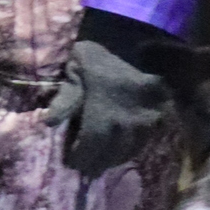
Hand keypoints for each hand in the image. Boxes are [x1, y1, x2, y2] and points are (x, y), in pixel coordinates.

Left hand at [49, 9, 181, 180]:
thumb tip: (48, 124)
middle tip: (88, 169)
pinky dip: (132, 147)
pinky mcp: (161, 116)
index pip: (90, 148)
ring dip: (115, 159)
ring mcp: (147, 122)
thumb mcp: (74, 72)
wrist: (134, 39)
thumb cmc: (97, 55)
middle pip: (110, 155)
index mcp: (103, 115)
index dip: (80, 159)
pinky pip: (146, 140)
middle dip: (97, 163)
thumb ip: (64, 100)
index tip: (72, 164)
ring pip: (129, 151)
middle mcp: (127, 125)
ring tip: (103, 162)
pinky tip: (123, 147)